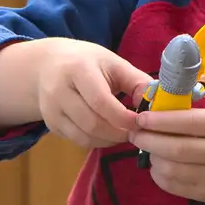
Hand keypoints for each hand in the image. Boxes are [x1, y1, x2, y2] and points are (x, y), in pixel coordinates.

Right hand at [35, 39, 152, 148]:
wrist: (47, 65)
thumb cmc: (88, 62)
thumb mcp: (114, 63)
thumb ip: (137, 82)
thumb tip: (157, 104)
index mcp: (78, 70)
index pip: (101, 101)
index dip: (123, 117)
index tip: (141, 122)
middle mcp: (59, 91)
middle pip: (92, 123)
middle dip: (118, 132)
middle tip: (136, 132)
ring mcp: (51, 110)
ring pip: (84, 137)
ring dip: (109, 140)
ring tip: (124, 132)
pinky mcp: (50, 124)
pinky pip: (78, 141)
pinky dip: (97, 142)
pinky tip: (108, 133)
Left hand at [129, 109, 204, 204]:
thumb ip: (199, 118)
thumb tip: (158, 114)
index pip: (189, 122)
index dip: (161, 120)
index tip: (141, 118)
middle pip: (176, 148)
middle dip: (149, 140)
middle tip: (135, 134)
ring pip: (171, 168)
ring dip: (152, 158)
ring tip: (147, 149)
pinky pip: (173, 185)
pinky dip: (158, 175)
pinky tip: (157, 166)